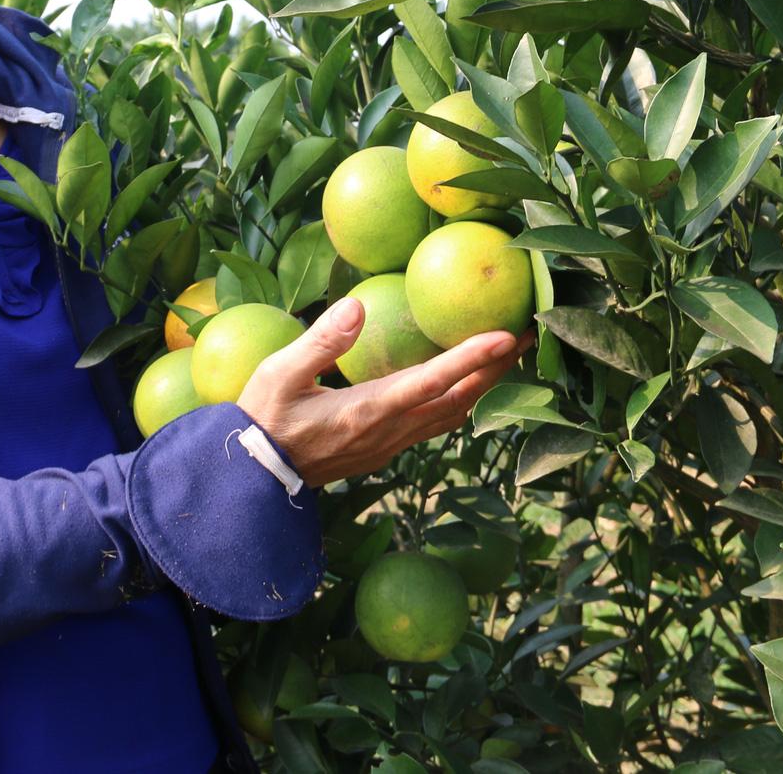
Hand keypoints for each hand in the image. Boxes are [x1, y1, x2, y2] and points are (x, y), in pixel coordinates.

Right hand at [235, 296, 533, 488]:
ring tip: (507, 358)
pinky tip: (465, 385)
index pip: (432, 381)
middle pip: (458, 400)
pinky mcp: (384, 449)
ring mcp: (390, 444)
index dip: (472, 359)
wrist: (253, 479)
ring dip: (484, 387)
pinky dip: (461, 401)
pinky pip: (436, 425)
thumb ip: (321, 340)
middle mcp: (389, 431)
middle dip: (496, 370)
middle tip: (528, 337)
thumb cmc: (263, 421)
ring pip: (452, 416)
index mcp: (369, 409)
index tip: (507, 337)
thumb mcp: (280, 374)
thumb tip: (357, 304)